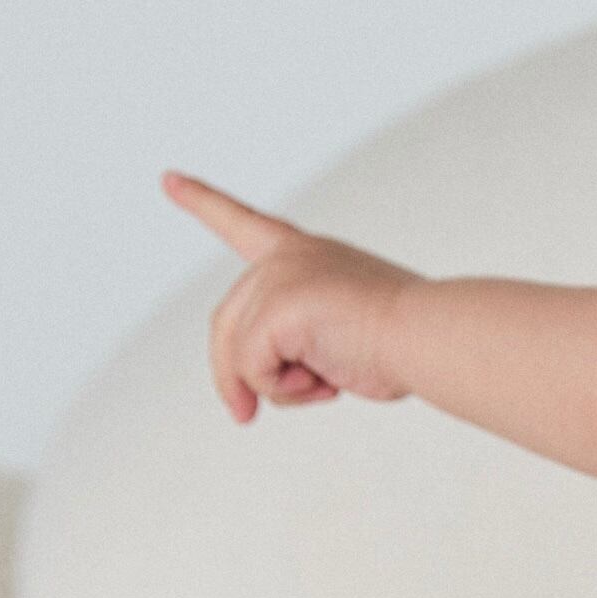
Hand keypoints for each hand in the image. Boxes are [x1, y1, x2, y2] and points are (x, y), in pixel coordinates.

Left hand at [163, 171, 417, 422]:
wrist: (428, 336)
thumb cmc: (398, 344)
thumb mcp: (334, 338)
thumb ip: (289, 350)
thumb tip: (242, 401)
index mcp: (304, 253)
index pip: (243, 224)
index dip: (204, 202)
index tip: (169, 180)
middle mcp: (284, 258)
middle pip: (227, 323)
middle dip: (235, 376)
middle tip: (243, 416)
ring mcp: (276, 278)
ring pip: (236, 351)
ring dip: (272, 386)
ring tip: (320, 387)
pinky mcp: (274, 307)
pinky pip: (251, 368)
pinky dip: (283, 390)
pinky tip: (324, 383)